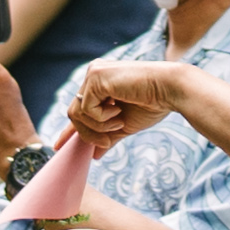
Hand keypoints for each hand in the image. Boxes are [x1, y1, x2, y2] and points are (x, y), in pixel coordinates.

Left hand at [63, 58, 200, 148]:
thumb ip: (108, 137)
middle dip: (89, 133)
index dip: (69, 130)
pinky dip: (102, 118)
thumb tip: (95, 154)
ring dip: (99, 126)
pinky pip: (86, 109)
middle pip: (74, 114)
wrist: (171, 91)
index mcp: (99, 84)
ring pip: (77, 114)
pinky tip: (118, 112)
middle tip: (109, 139)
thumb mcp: (125, 125)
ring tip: (119, 121)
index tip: (58, 146)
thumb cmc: (153, 104)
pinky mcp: (96, 77)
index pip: (79, 109)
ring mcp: (93, 74)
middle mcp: (93, 75)